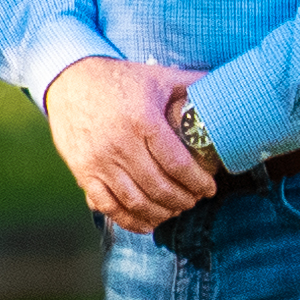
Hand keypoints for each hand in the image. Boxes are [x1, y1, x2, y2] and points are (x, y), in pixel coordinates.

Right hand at [43, 56, 217, 234]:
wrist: (69, 81)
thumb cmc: (120, 79)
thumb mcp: (158, 76)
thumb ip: (193, 83)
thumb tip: (230, 88)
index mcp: (143, 121)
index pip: (177, 164)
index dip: (198, 182)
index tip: (210, 188)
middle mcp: (120, 144)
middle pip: (159, 187)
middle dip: (183, 200)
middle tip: (194, 200)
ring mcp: (99, 161)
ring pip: (136, 201)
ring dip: (161, 212)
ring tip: (175, 210)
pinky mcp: (83, 172)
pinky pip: (108, 206)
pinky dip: (130, 220)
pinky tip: (147, 223)